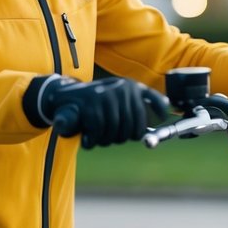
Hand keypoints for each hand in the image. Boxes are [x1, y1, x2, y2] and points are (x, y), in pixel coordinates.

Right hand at [39, 76, 169, 148]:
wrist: (63, 97)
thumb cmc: (95, 105)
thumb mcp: (118, 101)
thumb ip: (137, 108)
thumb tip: (164, 114)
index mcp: (132, 87)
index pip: (156, 102)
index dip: (160, 115)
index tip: (161, 121)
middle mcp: (123, 88)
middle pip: (135, 128)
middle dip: (122, 138)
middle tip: (110, 137)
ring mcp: (107, 95)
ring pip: (117, 132)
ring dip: (105, 140)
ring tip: (97, 135)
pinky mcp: (91, 105)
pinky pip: (99, 132)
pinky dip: (92, 140)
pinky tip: (88, 137)